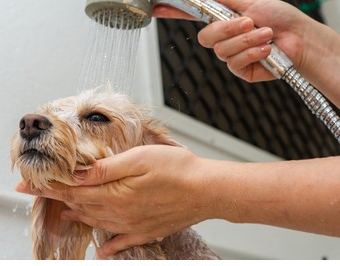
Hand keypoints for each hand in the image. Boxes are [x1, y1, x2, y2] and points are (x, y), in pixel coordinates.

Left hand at [16, 145, 211, 257]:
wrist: (207, 190)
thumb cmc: (177, 169)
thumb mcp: (139, 159)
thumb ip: (106, 170)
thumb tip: (79, 175)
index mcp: (115, 193)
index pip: (72, 190)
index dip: (47, 186)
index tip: (25, 184)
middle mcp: (120, 212)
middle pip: (81, 206)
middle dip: (57, 199)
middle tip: (38, 194)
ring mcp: (133, 224)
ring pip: (97, 221)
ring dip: (78, 217)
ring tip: (64, 214)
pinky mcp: (147, 229)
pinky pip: (122, 242)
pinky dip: (109, 246)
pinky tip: (102, 251)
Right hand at [154, 0, 307, 81]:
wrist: (298, 39)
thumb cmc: (279, 17)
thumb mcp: (248, 0)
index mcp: (223, 18)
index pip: (192, 14)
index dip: (173, 11)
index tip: (157, 7)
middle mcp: (224, 37)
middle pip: (205, 37)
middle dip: (227, 29)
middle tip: (249, 22)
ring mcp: (230, 55)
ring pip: (221, 51)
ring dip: (246, 40)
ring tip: (265, 35)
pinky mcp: (239, 70)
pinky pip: (234, 63)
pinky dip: (251, 53)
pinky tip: (265, 49)